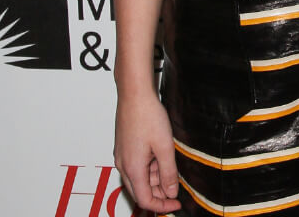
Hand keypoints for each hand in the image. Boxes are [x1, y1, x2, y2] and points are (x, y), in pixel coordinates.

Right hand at [114, 91, 180, 213]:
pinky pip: (136, 165)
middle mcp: (124, 165)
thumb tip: (171, 192)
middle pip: (140, 191)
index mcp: (132, 169)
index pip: (145, 200)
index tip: (176, 203)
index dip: (162, 206)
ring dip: (155, 178)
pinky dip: (149, 167)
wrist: (134, 93)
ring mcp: (122, 155)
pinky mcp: (124, 146)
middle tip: (176, 189)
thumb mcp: (164, 146)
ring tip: (171, 166)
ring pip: (139, 178)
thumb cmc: (148, 115)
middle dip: (159, 194)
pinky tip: (161, 156)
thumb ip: (168, 172)